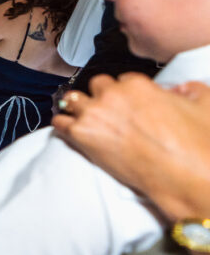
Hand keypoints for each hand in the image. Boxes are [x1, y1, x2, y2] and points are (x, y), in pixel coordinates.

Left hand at [53, 75, 209, 219]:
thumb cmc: (194, 143)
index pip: (121, 79)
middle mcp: (112, 94)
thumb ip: (189, 90)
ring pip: (73, 100)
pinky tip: (67, 129)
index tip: (125, 103)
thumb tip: (180, 89)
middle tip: (106, 112)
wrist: (183, 174)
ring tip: (82, 119)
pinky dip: (62, 125)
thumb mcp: (204, 104)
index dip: (123, 92)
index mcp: (137, 84)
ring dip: (77, 108)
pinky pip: (59, 122)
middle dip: (100, 97)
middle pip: (96, 86)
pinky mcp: (80, 135)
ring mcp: (93, 114)